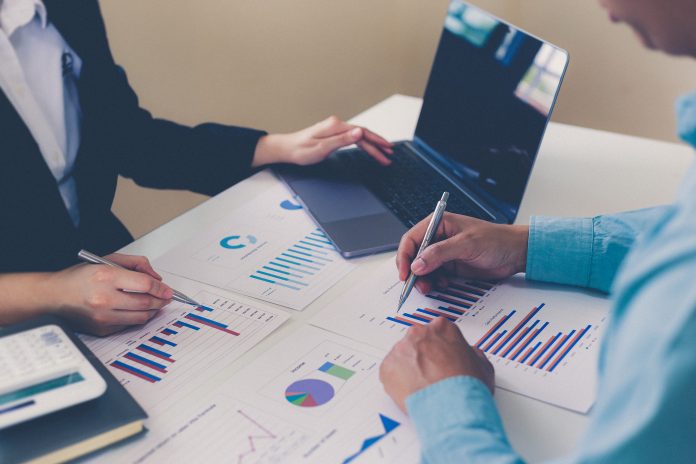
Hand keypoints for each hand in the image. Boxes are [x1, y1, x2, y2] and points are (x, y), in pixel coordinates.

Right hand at [47, 254, 172, 335]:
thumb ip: (136, 264)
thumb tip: (156, 277)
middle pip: (146, 302)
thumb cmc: (79, 278)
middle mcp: (105, 298)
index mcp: (106, 277)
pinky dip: (137, 318)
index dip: (161, 288)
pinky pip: (128, 325)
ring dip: (153, 311)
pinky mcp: (102, 329)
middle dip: (161, 300)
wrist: (53, 297)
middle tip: (166, 298)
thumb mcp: (107, 260)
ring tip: (155, 304)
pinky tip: (138, 311)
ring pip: (140, 317)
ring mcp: (103, 316)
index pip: (145, 284)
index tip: (167, 290)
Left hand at [252, 116, 393, 166]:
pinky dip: (362, 144)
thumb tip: (359, 132)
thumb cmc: (301, 150)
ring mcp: (334, 129)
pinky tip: (368, 147)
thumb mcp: (322, 148)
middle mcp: (336, 125)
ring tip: (383, 153)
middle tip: (389, 155)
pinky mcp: (332, 134)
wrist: (287, 149)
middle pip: (363, 134)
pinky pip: (352, 138)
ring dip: (372, 145)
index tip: (387, 149)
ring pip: (359, 136)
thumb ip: (342, 140)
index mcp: (335, 126)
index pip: (362, 133)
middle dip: (378, 145)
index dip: (377, 142)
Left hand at [380, 316, 493, 411]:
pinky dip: (396, 383)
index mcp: (442, 328)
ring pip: (402, 357)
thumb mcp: (483, 365)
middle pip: (417, 342)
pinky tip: (411, 393)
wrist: (451, 406)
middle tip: (430, 375)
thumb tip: (470, 354)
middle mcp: (418, 334)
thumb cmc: (467, 386)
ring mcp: (400, 350)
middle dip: (422, 357)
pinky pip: (389, 373)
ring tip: (422, 388)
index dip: (439, 349)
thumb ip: (472, 354)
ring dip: (409, 369)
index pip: (437, 333)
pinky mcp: (387, 368)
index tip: (440, 360)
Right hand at [396, 212, 528, 293]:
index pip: (412, 239)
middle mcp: (438, 237)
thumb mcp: (467, 244)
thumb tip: (417, 264)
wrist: (515, 253)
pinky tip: (444, 284)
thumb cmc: (496, 240)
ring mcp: (443, 253)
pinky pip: (434, 276)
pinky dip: (434, 282)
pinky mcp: (450, 265)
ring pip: (422, 268)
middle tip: (418, 285)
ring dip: (423, 279)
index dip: (405, 256)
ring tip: (431, 287)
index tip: (405, 273)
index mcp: (439, 224)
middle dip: (413, 271)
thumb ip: (440, 253)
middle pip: (414, 255)